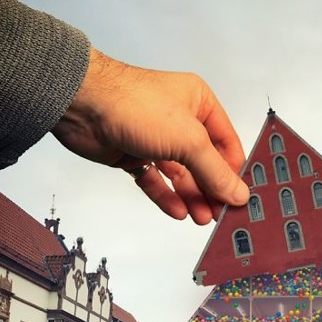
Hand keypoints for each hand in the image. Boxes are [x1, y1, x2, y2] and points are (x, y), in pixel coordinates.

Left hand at [52, 48, 248, 223]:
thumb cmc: (134, 104)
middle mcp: (179, 119)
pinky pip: (155, 180)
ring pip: (180, 174)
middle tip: (220, 214)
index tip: (239, 196)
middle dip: (211, 189)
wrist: (82, 105)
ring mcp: (155, 138)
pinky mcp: (133, 154)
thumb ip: (215, 171)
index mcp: (199, 103)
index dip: (233, 171)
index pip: (226, 143)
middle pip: (203, 162)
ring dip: (191, 196)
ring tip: (201, 218)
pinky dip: (166, 196)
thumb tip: (238, 193)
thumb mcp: (188, 140)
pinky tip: (177, 210)